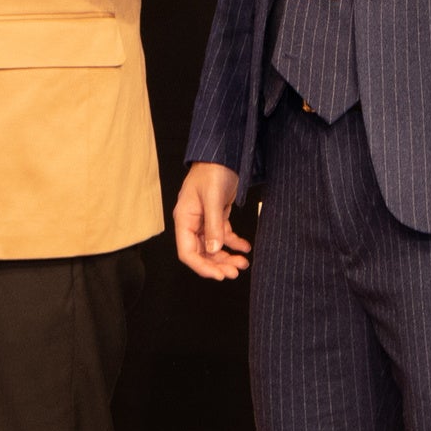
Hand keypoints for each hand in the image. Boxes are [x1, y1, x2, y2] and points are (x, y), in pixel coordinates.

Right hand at [173, 161, 251, 279]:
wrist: (223, 155)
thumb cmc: (212, 171)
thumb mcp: (212, 198)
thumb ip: (213, 225)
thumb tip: (213, 249)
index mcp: (184, 219)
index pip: (187, 252)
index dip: (202, 267)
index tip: (219, 275)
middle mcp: (192, 223)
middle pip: (201, 253)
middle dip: (217, 264)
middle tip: (235, 272)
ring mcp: (204, 221)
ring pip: (213, 247)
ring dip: (227, 257)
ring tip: (243, 263)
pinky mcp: (217, 216)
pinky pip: (223, 236)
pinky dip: (234, 243)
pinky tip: (245, 248)